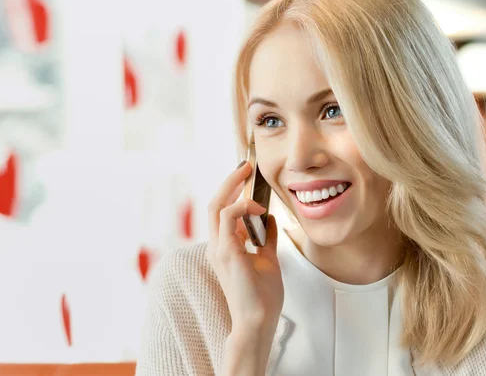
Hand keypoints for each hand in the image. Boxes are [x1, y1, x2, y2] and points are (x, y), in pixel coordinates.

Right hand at [207, 161, 283, 338]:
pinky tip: (258, 210)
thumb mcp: (268, 259)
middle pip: (214, 203)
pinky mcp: (226, 252)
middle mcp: (216, 245)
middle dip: (230, 181)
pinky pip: (228, 218)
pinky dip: (242, 208)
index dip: (232, 190)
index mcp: (224, 247)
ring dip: (234, 188)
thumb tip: (271, 219)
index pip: (222, 211)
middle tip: (245, 165)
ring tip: (250, 178)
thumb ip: (266, 239)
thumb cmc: (262, 297)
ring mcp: (218, 249)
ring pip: (217, 206)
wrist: (258, 321)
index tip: (246, 175)